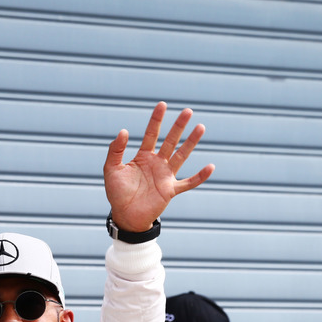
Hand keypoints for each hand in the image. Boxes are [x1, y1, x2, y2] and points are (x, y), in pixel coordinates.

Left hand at [103, 102, 214, 231]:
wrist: (125, 216)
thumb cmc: (116, 193)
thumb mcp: (111, 169)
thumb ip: (115, 150)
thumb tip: (123, 131)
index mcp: (143, 157)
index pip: (151, 134)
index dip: (156, 120)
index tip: (162, 105)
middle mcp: (157, 163)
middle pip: (170, 141)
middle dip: (178, 126)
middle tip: (188, 111)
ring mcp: (166, 176)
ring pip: (181, 156)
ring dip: (191, 143)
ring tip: (200, 128)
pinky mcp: (171, 190)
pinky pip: (189, 182)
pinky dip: (200, 176)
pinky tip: (210, 167)